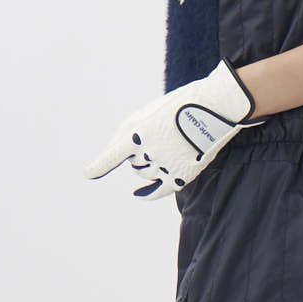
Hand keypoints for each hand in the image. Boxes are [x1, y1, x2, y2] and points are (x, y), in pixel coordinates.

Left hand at [83, 57, 265, 199]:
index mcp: (139, 133)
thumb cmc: (178, 106)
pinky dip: (148, 193)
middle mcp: (150, 153)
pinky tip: (139, 194)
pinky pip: (158, 191)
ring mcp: (165, 166)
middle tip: (159, 139)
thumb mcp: (148, 112)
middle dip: (138, 154)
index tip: (88, 174)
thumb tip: (117, 157)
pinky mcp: (181, 176)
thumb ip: (127, 133)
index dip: (99, 166)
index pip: (113, 156)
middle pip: (133, 163)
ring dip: (148, 165)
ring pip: (144, 174)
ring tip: (167, 149)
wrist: (214, 109)